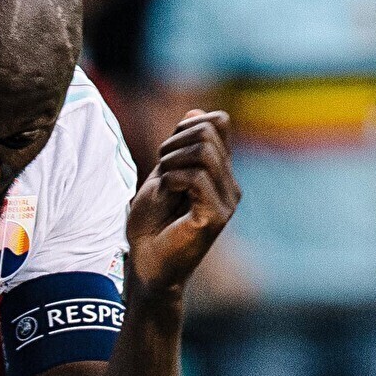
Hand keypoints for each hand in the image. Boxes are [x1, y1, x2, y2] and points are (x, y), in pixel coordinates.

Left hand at [127, 110, 238, 300]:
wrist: (145, 264)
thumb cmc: (151, 225)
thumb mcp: (163, 175)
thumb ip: (180, 146)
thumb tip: (196, 112)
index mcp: (220, 173)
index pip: (218, 122)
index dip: (189, 124)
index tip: (167, 149)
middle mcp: (229, 185)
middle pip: (209, 130)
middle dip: (175, 141)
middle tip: (160, 167)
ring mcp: (226, 201)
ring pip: (204, 151)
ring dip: (172, 160)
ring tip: (162, 181)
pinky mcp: (216, 216)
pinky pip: (197, 178)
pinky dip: (173, 179)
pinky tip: (167, 193)